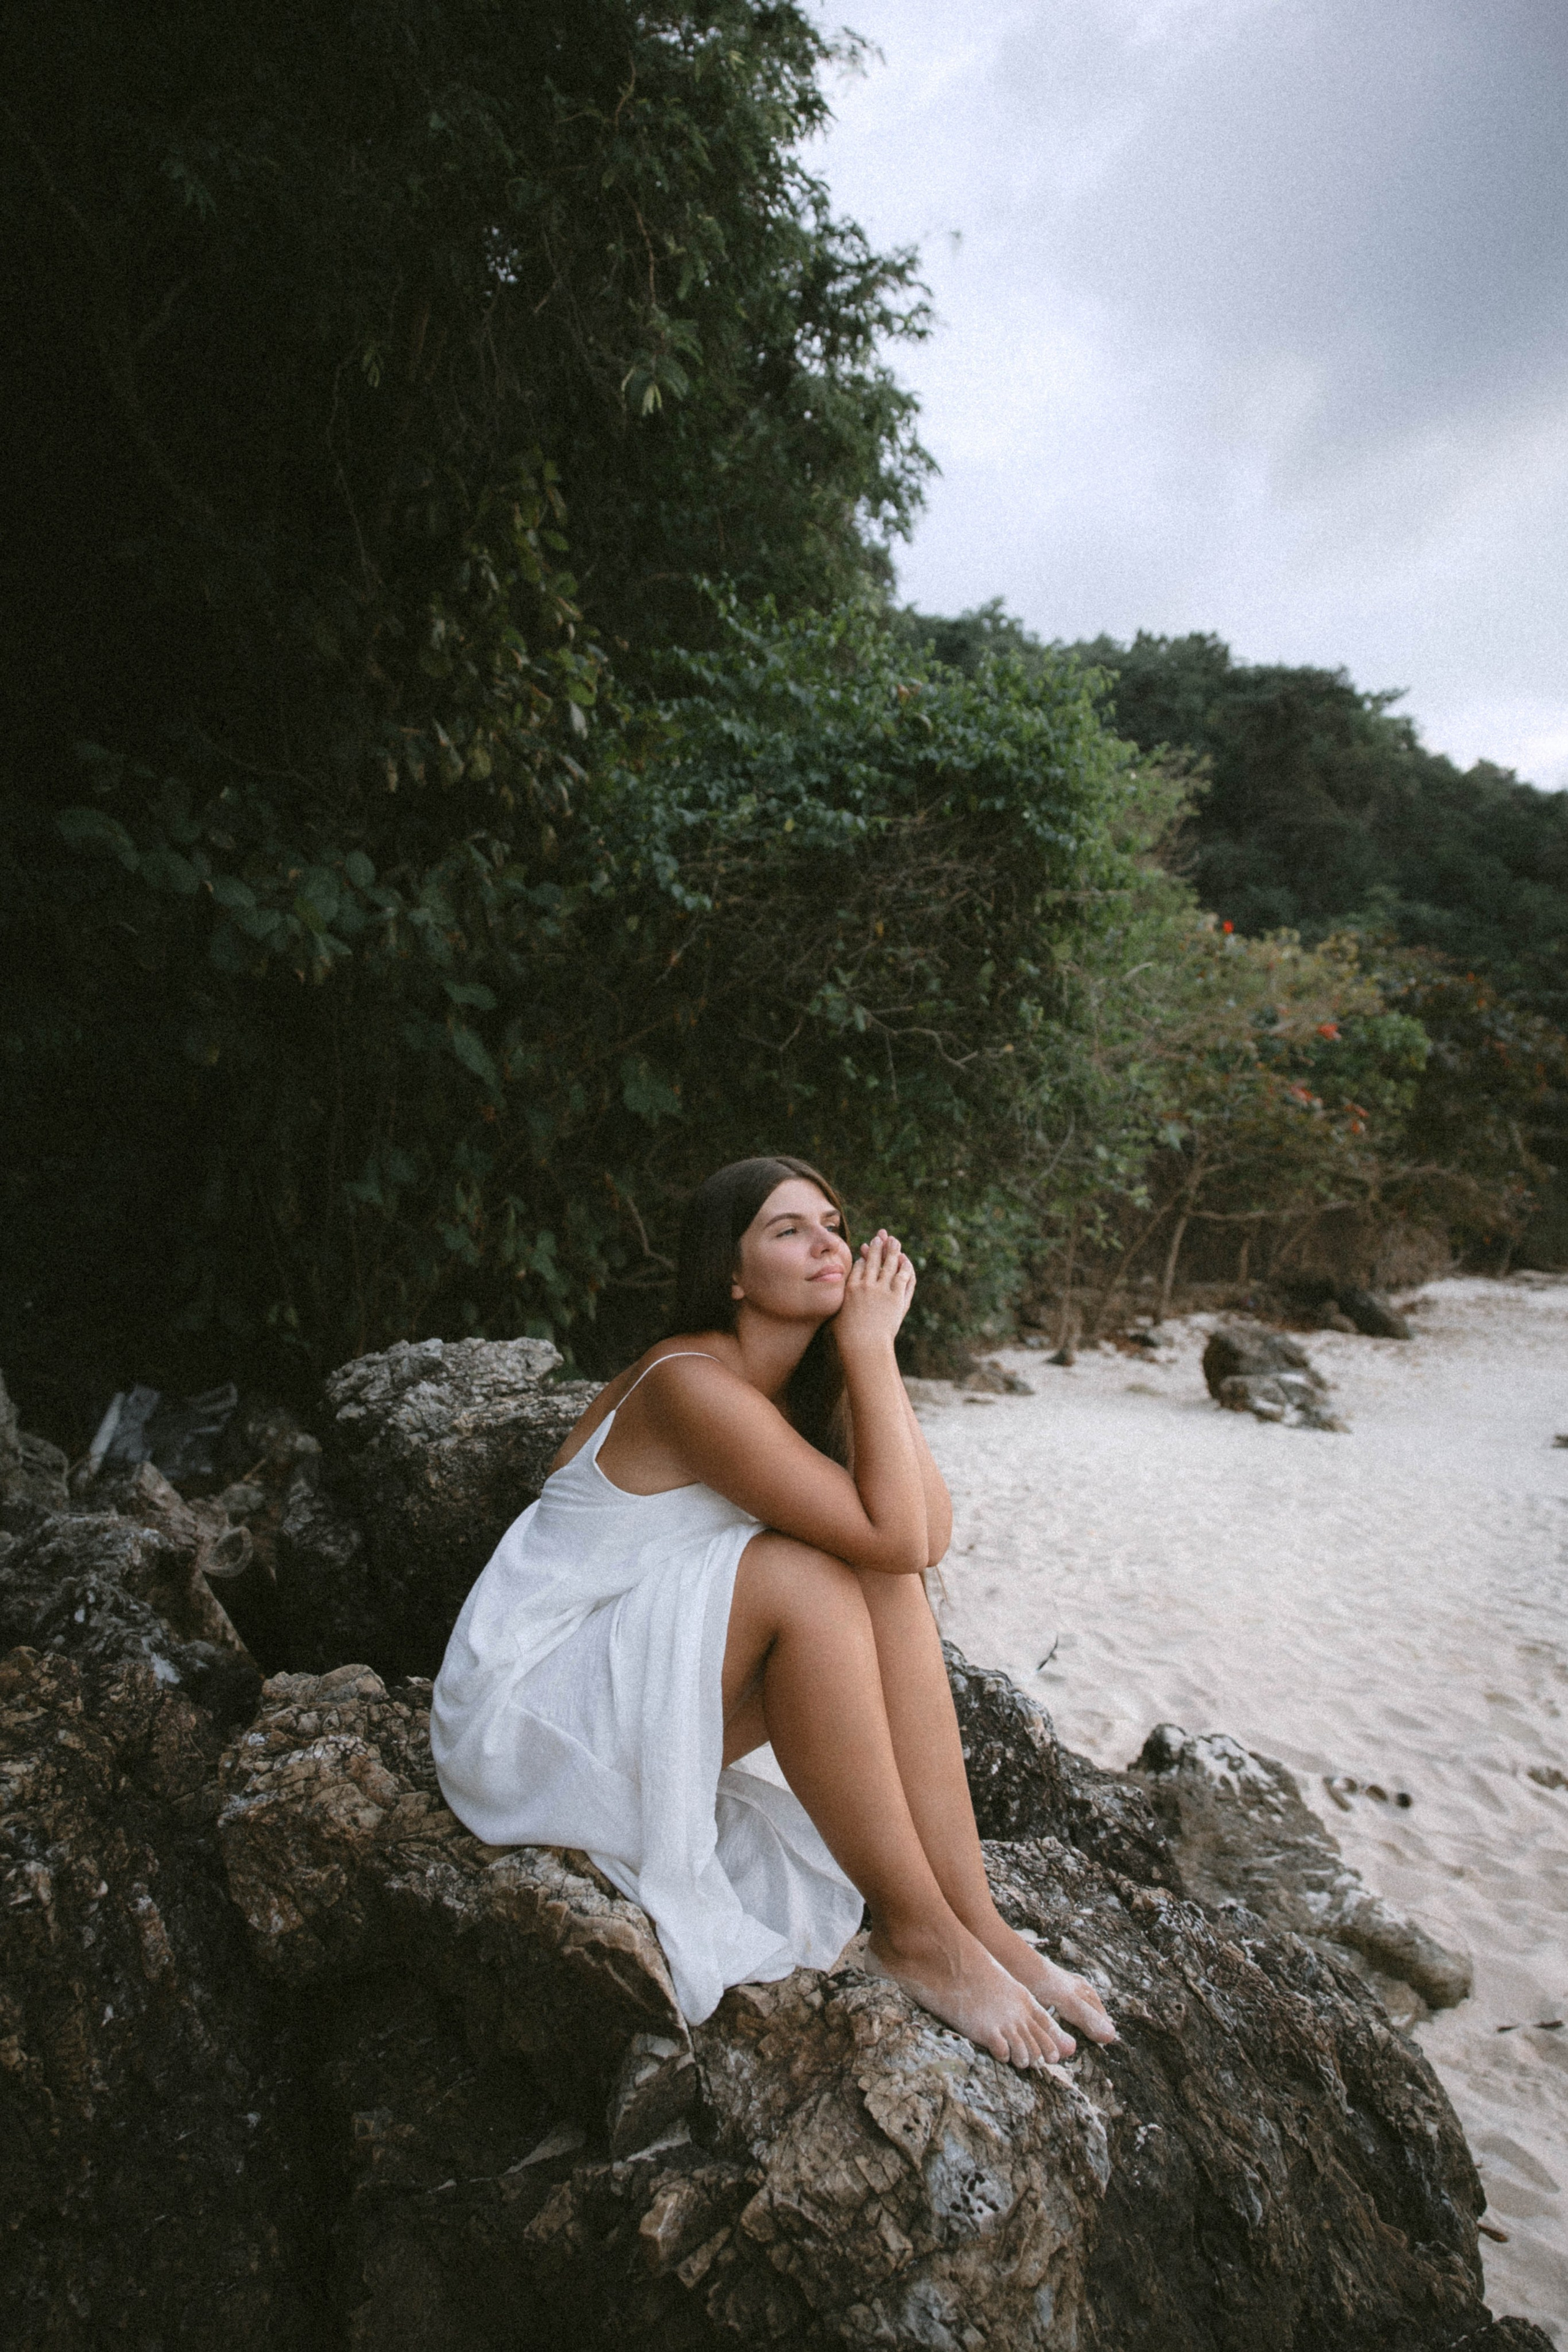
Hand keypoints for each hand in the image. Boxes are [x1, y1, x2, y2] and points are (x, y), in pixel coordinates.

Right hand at [833, 1229, 915, 1358]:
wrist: (863, 1347)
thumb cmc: (846, 1338)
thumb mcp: (833, 1318)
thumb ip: (833, 1305)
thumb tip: (823, 1301)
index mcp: (849, 1288)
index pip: (858, 1266)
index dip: (863, 1257)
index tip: (865, 1249)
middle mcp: (865, 1285)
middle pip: (872, 1259)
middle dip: (877, 1246)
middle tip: (881, 1236)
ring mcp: (882, 1290)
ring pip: (889, 1264)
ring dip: (892, 1250)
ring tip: (894, 1240)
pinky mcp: (896, 1297)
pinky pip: (903, 1276)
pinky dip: (905, 1267)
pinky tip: (906, 1261)